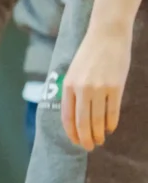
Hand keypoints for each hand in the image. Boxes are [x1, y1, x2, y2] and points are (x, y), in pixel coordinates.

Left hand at [61, 29, 131, 150]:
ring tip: (100, 140)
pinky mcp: (115, 87)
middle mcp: (81, 89)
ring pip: (98, 120)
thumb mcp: (73, 71)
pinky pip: (112, 111)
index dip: (71, 132)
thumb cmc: (90, 54)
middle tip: (89, 147)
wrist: (107, 35)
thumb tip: (74, 113)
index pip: (67, 116)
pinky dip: (111, 123)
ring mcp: (99, 88)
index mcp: (68, 85)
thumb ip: (73, 91)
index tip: (75, 141)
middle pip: (82, 122)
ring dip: (99, 134)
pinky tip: (110, 128)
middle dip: (85, 138)